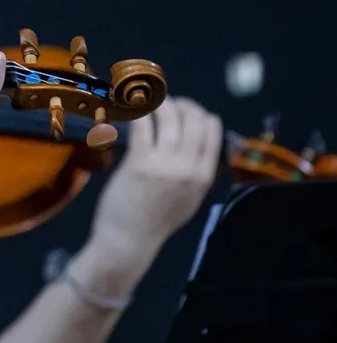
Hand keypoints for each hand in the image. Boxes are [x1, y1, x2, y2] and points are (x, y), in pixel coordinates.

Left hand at [91, 96, 220, 250]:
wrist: (130, 239)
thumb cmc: (155, 221)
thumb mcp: (188, 200)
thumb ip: (195, 176)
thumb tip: (195, 150)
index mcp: (203, 177)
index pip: (213, 134)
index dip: (203, 115)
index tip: (191, 110)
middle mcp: (188, 168)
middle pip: (194, 121)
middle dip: (184, 105)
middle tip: (171, 102)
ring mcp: (164, 164)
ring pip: (170, 120)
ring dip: (162, 105)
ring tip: (153, 103)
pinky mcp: (139, 162)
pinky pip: (143, 128)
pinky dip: (141, 114)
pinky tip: (135, 110)